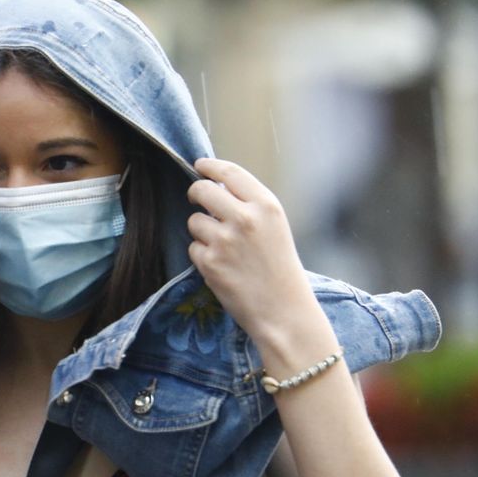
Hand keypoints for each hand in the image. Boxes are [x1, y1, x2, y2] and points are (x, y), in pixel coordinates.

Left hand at [185, 157, 320, 353]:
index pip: (229, 173)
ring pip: (194, 221)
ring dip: (202, 231)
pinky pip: (193, 248)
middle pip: (202, 190)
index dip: (210, 166)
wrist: (284, 311)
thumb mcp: (275, 227)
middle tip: (196, 199)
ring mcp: (225, 240)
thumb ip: (250, 205)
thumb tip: (214, 187)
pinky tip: (222, 267)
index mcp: (266, 205)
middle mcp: (245, 218)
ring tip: (224, 249)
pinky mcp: (210, 262)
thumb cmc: (281, 269)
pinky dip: (203, 256)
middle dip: (195, 193)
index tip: (200, 165)